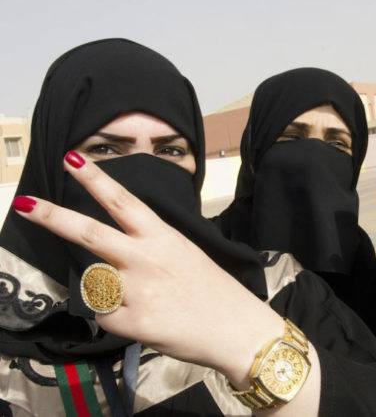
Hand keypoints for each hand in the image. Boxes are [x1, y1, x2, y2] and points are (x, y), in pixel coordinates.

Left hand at [13, 153, 284, 388]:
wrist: (238, 328)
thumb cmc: (213, 290)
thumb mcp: (185, 255)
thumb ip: (148, 249)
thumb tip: (111, 256)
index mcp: (163, 238)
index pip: (124, 202)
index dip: (95, 179)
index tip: (71, 159)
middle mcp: (148, 258)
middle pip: (91, 234)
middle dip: (54, 217)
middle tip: (25, 204)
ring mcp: (140, 290)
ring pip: (95, 283)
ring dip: (106, 290)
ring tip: (139, 299)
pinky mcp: (136, 322)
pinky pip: (105, 317)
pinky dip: (115, 319)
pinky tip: (141, 320)